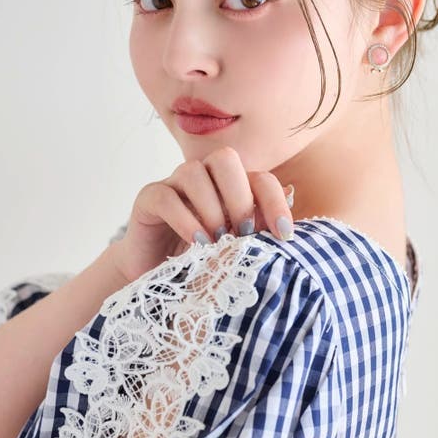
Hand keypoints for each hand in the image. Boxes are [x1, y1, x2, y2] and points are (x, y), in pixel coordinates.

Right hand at [109, 146, 294, 281]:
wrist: (156, 277)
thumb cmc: (201, 261)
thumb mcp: (235, 248)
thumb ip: (258, 228)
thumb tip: (290, 204)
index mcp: (230, 187)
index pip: (259, 178)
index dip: (275, 202)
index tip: (285, 234)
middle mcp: (203, 177)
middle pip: (225, 159)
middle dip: (240, 197)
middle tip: (243, 233)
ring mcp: (173, 184)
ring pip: (193, 172)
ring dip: (211, 208)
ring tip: (217, 241)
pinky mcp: (148, 199)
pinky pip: (166, 196)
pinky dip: (184, 219)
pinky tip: (197, 242)